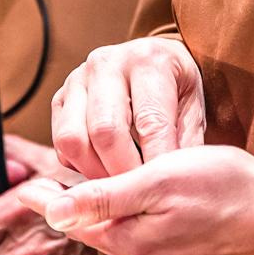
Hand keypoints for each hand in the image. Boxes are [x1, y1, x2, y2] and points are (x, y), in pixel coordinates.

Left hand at [15, 145, 253, 254]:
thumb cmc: (224, 188)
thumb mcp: (158, 182)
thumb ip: (106, 198)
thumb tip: (53, 213)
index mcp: (133, 239)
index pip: (77, 222)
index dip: (50, 201)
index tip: (26, 186)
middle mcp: (147, 254)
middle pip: (96, 230)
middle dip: (71, 208)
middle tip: (45, 185)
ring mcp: (169, 254)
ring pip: (121, 230)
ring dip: (100, 211)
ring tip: (81, 189)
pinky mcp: (187, 247)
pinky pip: (144, 231)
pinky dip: (129, 214)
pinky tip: (131, 198)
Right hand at [51, 37, 205, 178]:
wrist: (155, 59)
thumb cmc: (177, 89)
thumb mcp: (194, 108)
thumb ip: (186, 143)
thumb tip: (174, 186)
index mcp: (148, 62)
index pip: (149, 122)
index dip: (154, 164)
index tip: (161, 193)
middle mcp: (107, 64)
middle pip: (104, 132)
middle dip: (121, 173)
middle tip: (137, 195)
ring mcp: (77, 79)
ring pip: (72, 139)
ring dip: (94, 172)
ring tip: (118, 185)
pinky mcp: (59, 97)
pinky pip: (60, 144)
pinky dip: (78, 166)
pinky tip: (102, 169)